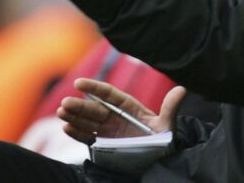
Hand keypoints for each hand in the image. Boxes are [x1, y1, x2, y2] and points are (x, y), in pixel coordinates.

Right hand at [58, 78, 185, 144]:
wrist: (159, 161)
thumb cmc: (163, 140)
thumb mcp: (166, 125)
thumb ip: (170, 108)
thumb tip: (182, 90)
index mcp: (127, 106)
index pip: (108, 94)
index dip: (93, 88)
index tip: (79, 83)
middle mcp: (114, 116)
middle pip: (94, 108)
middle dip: (79, 106)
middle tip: (65, 104)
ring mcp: (107, 130)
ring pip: (87, 121)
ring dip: (73, 117)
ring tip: (61, 114)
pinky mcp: (103, 144)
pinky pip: (87, 137)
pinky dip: (76, 133)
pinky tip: (66, 128)